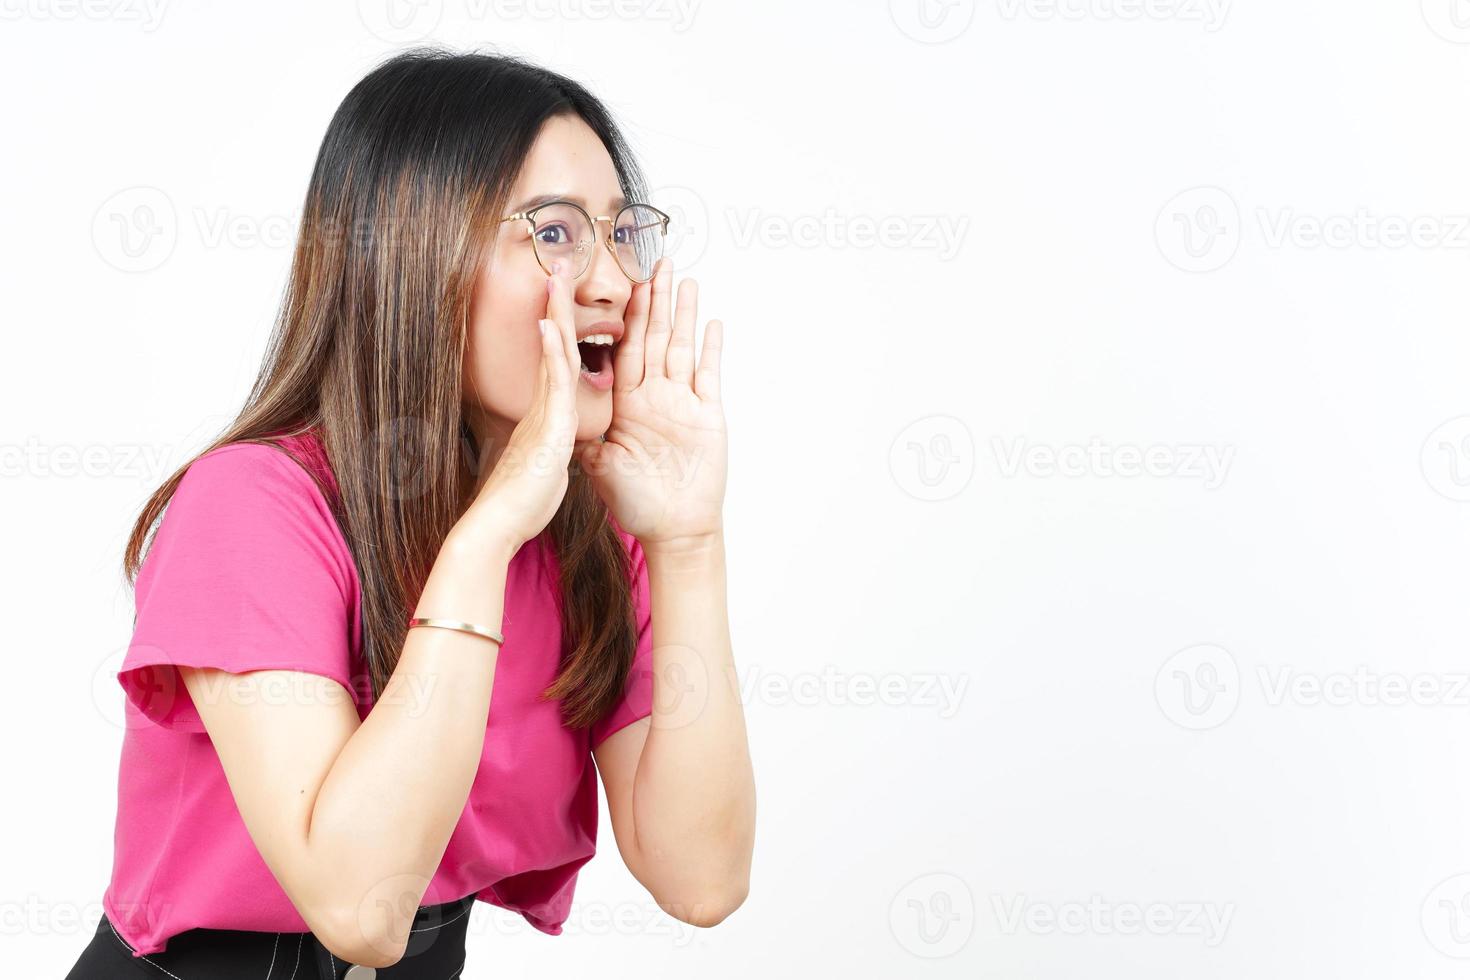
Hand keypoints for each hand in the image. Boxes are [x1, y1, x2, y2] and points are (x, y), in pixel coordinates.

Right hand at [461, 263, 580, 551]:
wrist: (498, 524)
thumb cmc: (522, 502)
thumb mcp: (545, 465)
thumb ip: (550, 446)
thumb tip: (555, 441)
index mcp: (546, 414)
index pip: (557, 361)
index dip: (561, 327)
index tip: (566, 296)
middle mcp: (541, 406)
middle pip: (552, 345)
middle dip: (557, 305)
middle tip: (561, 265)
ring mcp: (540, 414)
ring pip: (552, 356)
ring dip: (555, 315)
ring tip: (559, 278)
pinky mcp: (544, 429)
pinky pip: (551, 386)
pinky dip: (551, 355)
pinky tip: (551, 329)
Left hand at [578, 257, 726, 546]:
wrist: (672, 530)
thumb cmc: (636, 503)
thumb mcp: (597, 465)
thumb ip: (581, 435)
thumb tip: (553, 415)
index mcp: (625, 402)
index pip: (619, 349)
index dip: (617, 317)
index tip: (612, 285)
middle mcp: (654, 396)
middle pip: (653, 336)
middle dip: (654, 299)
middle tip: (655, 261)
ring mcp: (682, 403)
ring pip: (681, 345)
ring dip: (682, 312)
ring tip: (682, 277)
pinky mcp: (707, 416)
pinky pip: (709, 374)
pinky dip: (711, 348)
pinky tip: (711, 322)